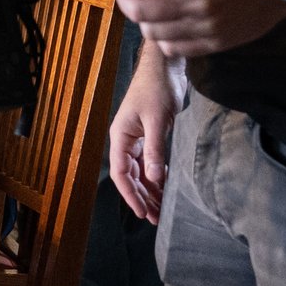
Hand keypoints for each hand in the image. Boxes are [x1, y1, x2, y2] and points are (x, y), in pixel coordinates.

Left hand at [87, 0, 285, 57]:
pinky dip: (163, 36)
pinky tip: (169, 19)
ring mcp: (209, 26)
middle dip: (123, 0)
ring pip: (153, 33)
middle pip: (139, 12)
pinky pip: (176, 48)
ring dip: (143, 18)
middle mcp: (198, 3)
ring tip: (149, 2)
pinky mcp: (219, 41)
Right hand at [106, 45, 177, 223]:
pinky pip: (150, 162)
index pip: (122, 174)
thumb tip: (153, 179)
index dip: (131, 195)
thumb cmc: (156, 88)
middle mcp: (125, 141)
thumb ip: (155, 150)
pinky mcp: (150, 136)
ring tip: (161, 209)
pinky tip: (165, 188)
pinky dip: (157, 176)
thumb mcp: (156, 120)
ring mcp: (137, 139)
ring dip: (150, 190)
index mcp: (120, 138)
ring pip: (141, 172)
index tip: (143, 212)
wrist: (165, 67)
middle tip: (156, 218)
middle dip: (142, 198)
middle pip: (131, 177)